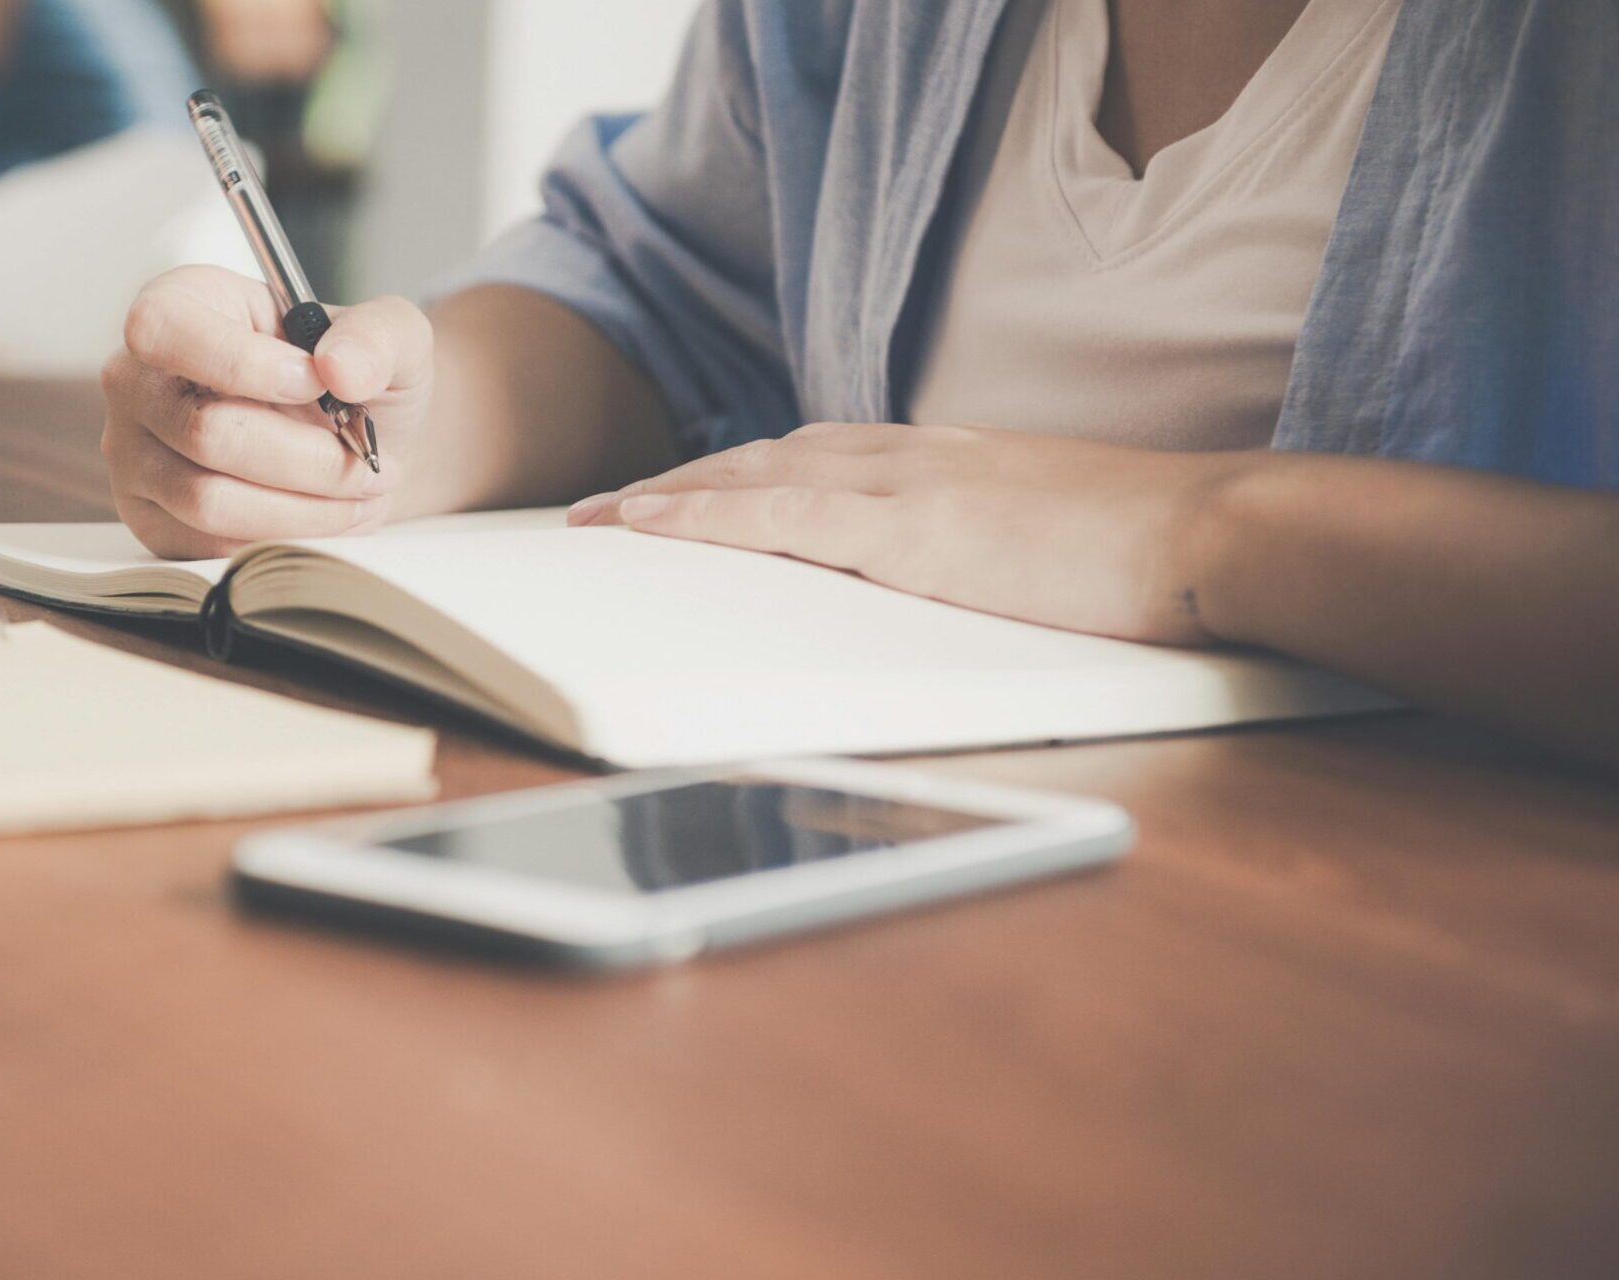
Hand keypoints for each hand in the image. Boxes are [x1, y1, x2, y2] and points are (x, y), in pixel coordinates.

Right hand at [102, 265, 432, 558]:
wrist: (353, 440)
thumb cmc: (352, 378)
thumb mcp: (387, 335)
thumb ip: (377, 335)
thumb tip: (339, 368)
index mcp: (178, 305)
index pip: (163, 331)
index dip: (242, 364)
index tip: (317, 384)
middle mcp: (136, 380)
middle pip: (202, 432)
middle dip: (306, 457)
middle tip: (368, 461)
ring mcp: (134, 454)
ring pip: (208, 500)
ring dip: (303, 508)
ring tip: (360, 492)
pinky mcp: (151, 519)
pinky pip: (209, 545)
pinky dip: (282, 539)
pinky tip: (328, 516)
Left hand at [567, 423, 1261, 644]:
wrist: (1214, 533)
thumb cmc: (1154, 553)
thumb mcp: (1052, 540)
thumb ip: (995, 549)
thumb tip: (968, 583)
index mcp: (951, 462)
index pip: (823, 458)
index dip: (746, 476)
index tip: (691, 495)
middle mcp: (915, 456)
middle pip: (770, 457)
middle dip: (685, 483)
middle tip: (608, 508)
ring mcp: (908, 486)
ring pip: (755, 475)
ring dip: (669, 497)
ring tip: (600, 518)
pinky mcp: (908, 529)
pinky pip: (776, 514)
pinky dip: (700, 514)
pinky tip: (644, 522)